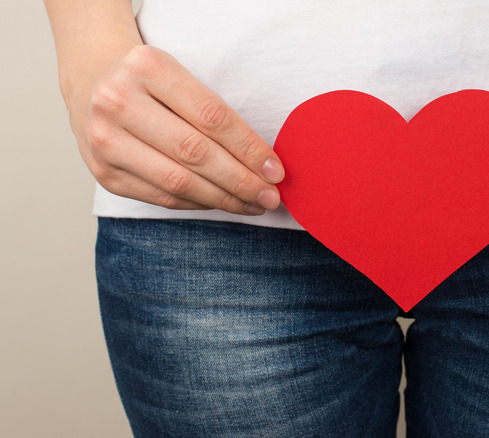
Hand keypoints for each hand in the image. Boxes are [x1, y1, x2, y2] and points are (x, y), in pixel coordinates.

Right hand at [68, 45, 282, 214]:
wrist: (93, 83)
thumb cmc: (152, 83)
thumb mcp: (180, 77)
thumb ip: (216, 115)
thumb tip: (265, 164)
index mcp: (146, 68)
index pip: (211, 117)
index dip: (249, 148)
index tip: (276, 170)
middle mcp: (118, 102)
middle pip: (195, 153)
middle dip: (241, 180)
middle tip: (270, 195)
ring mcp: (104, 140)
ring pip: (178, 181)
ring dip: (223, 199)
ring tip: (253, 204)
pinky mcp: (104, 174)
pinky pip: (162, 197)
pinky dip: (198, 203)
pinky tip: (221, 202)